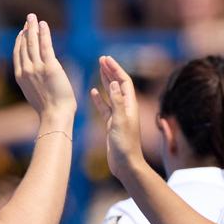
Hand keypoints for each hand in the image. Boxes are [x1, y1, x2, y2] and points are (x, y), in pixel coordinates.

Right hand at [11, 14, 75, 130]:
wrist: (54, 115)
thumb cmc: (48, 109)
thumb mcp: (34, 94)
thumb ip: (32, 82)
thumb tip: (35, 79)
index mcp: (20, 77)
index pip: (18, 54)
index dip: (19, 41)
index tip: (22, 32)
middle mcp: (26, 70)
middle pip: (24, 45)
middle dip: (26, 30)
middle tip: (29, 18)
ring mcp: (37, 68)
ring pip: (33, 42)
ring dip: (33, 27)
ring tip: (33, 17)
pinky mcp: (50, 67)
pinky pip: (45, 45)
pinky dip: (44, 33)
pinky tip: (43, 25)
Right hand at [91, 56, 147, 185]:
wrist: (126, 164)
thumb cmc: (125, 144)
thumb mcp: (120, 121)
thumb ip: (117, 102)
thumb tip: (115, 83)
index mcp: (130, 106)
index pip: (124, 81)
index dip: (116, 69)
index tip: (106, 59)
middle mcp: (125, 109)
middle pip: (118, 85)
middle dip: (111, 71)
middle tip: (102, 59)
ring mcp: (118, 117)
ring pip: (111, 94)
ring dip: (106, 81)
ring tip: (99, 69)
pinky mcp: (111, 125)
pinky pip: (105, 108)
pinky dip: (99, 99)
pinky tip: (93, 92)